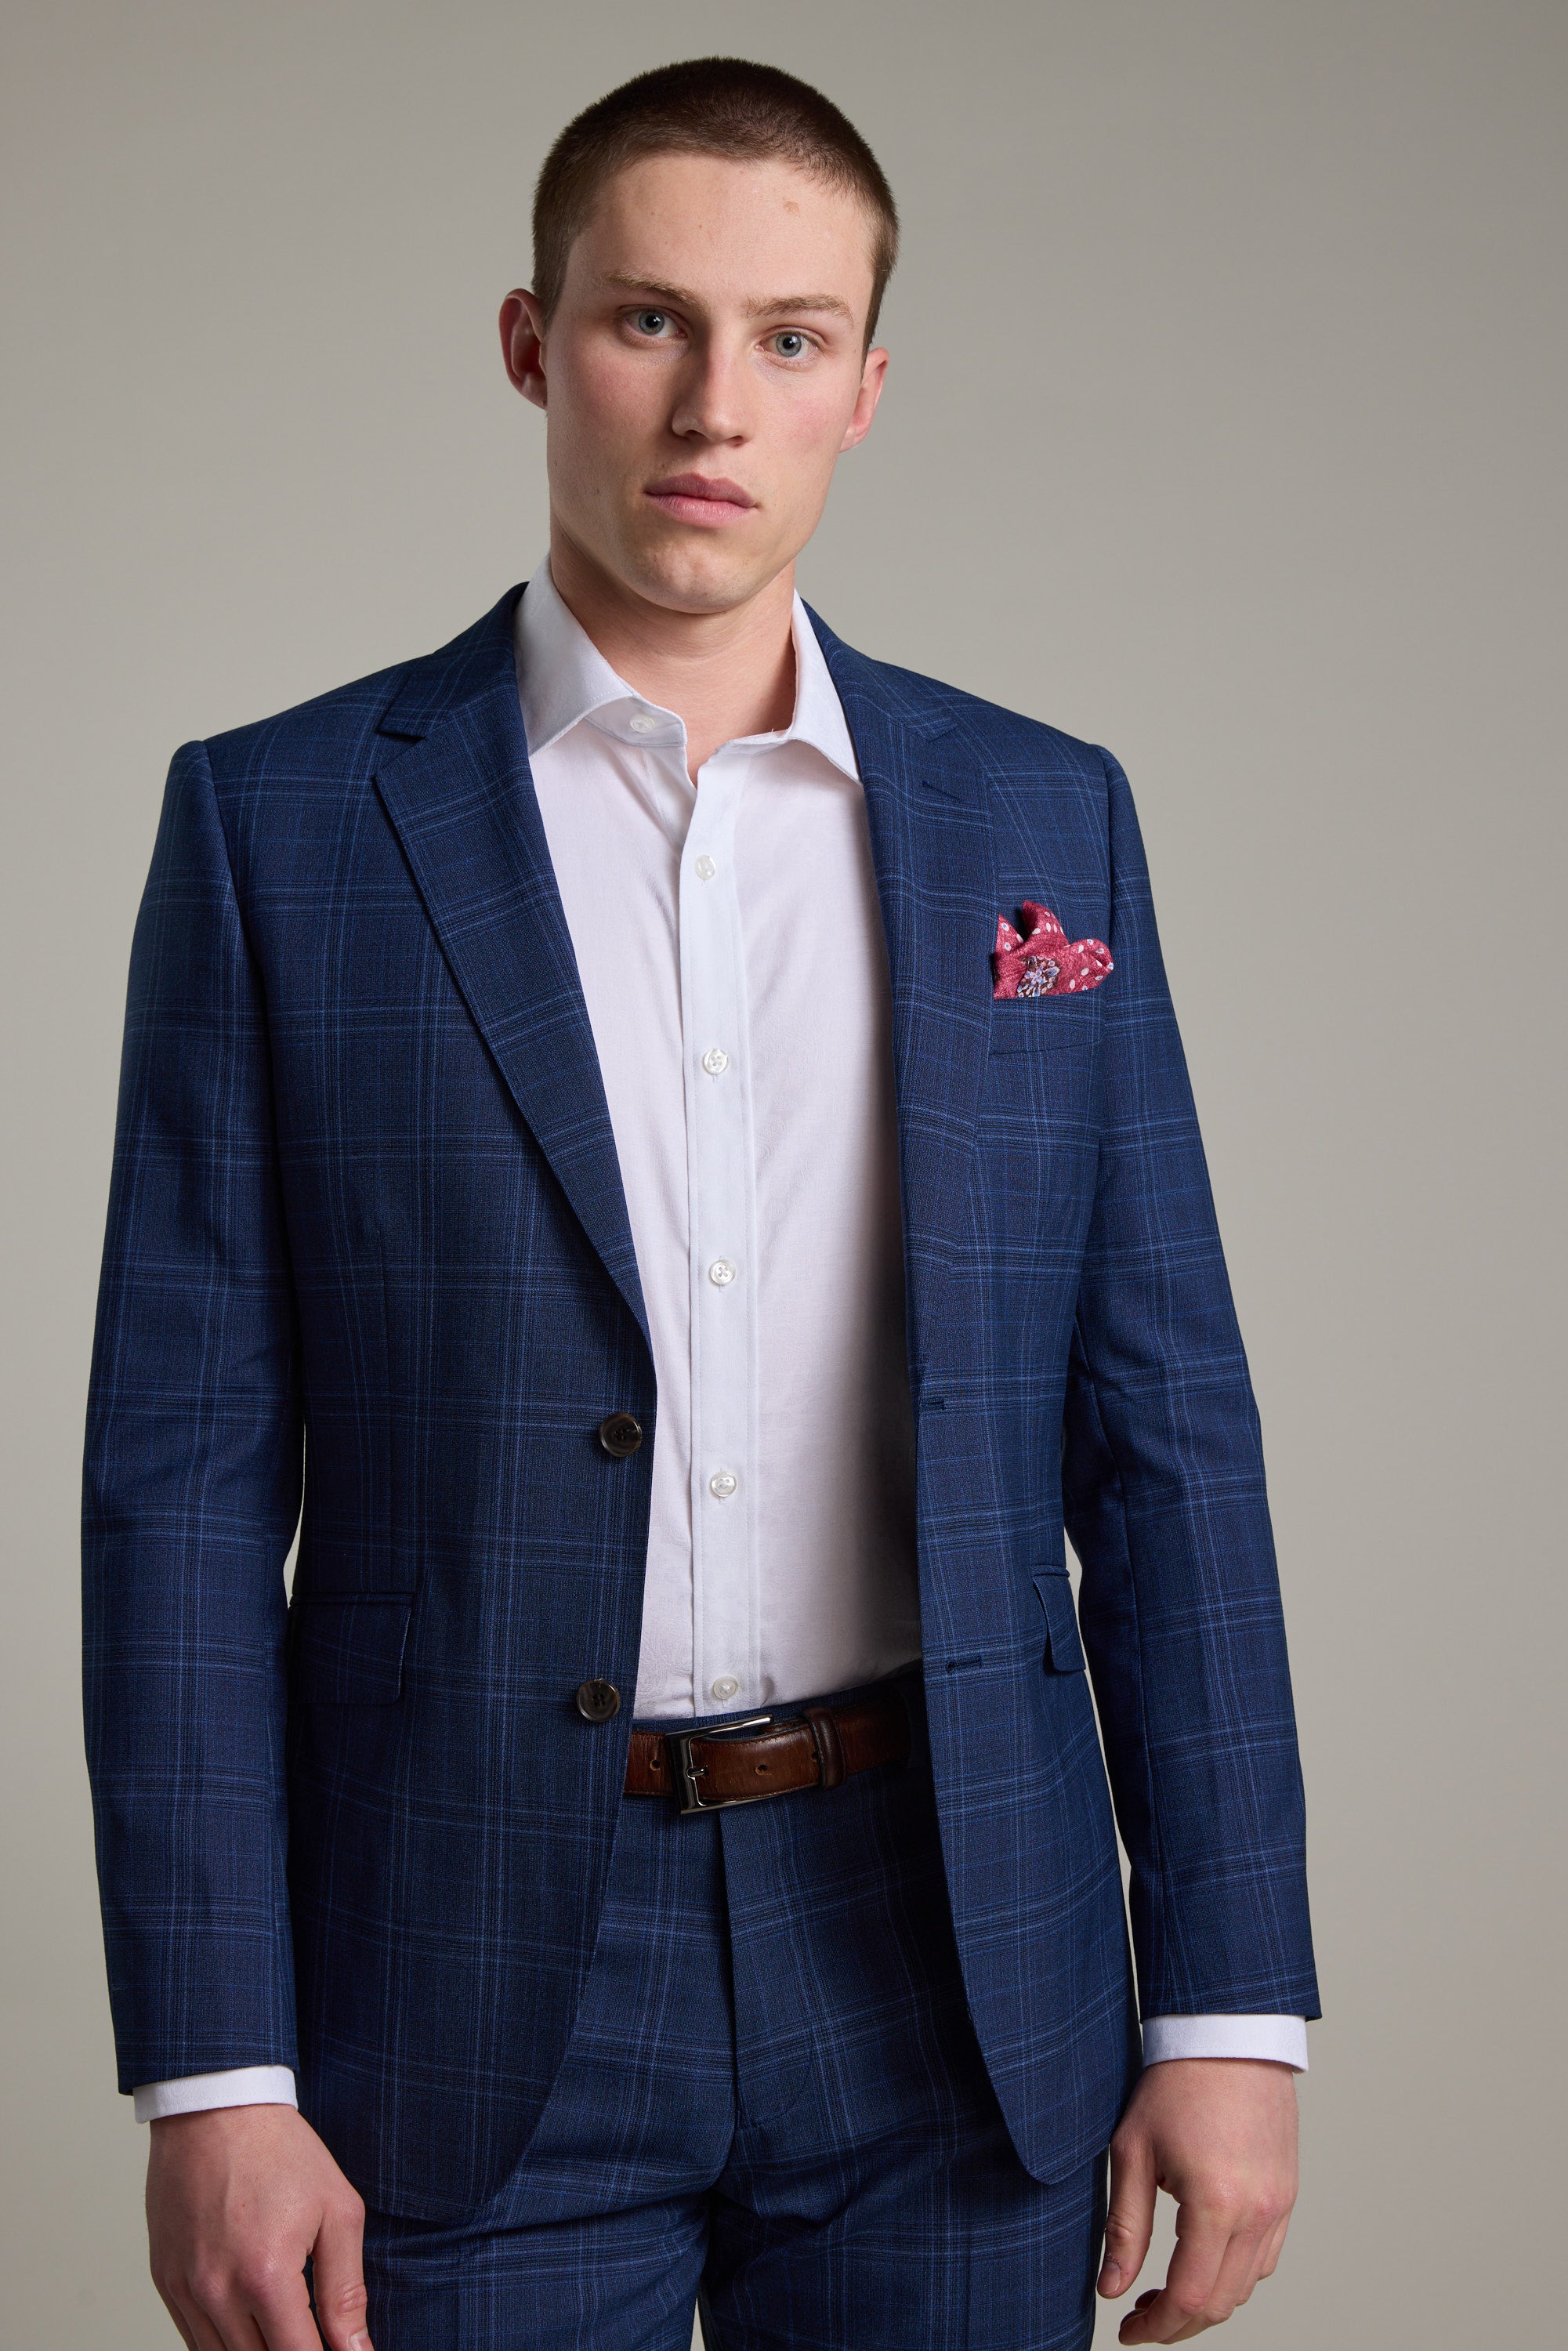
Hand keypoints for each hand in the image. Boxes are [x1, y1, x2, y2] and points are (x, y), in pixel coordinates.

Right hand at [146, 2104, 371, 2350]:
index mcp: (266, 2277)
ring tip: (288, 2330)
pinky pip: (193, 2339)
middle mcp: (217, 2293)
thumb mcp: (337, 2211)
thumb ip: (347, 2291)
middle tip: (315, 2336)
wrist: (216, 2107)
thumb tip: (358, 2350)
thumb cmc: (281, 2152)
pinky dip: (224, 2343)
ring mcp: (184, 2290)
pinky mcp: (165, 2281)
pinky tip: (252, 2326)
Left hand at [1097, 2058, 1297, 2343]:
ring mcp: (1279, 2205)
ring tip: (1165, 2292)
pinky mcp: (1287, 2194)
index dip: (1156, 2326)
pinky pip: (1266, 2257)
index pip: (1189, 2296)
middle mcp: (1258, 2213)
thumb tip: (1111, 2289)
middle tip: (1141, 2318)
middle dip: (1179, 2322)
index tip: (1129, 2332)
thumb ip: (1124, 2227)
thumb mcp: (1132, 2151)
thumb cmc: (1176, 2083)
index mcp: (1217, 2204)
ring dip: (1208, 2301)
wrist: (1228, 2034)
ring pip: (1247, 2286)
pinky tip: (1203, 2260)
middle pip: (1222, 2302)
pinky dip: (1235, 2274)